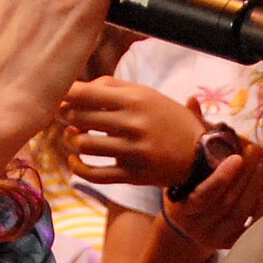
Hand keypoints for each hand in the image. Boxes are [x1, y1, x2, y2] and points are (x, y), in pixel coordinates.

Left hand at [62, 81, 205, 185]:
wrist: (201, 153)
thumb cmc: (169, 119)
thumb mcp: (148, 94)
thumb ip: (114, 86)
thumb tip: (79, 89)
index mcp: (136, 100)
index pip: (86, 93)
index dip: (65, 94)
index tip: (60, 96)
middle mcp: (133, 124)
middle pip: (78, 118)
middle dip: (66, 117)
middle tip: (66, 117)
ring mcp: (132, 152)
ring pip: (83, 146)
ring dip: (71, 141)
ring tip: (73, 137)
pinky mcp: (132, 175)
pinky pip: (93, 174)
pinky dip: (77, 168)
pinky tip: (75, 160)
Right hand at [161, 152, 262, 250]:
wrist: (185, 224)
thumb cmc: (184, 191)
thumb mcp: (180, 177)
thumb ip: (191, 154)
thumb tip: (199, 109)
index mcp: (183, 209)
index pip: (205, 195)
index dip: (223, 177)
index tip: (237, 157)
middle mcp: (197, 227)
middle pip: (227, 202)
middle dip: (244, 175)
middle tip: (255, 151)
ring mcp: (214, 237)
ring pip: (240, 214)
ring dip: (254, 188)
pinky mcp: (229, 243)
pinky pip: (249, 230)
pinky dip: (260, 212)